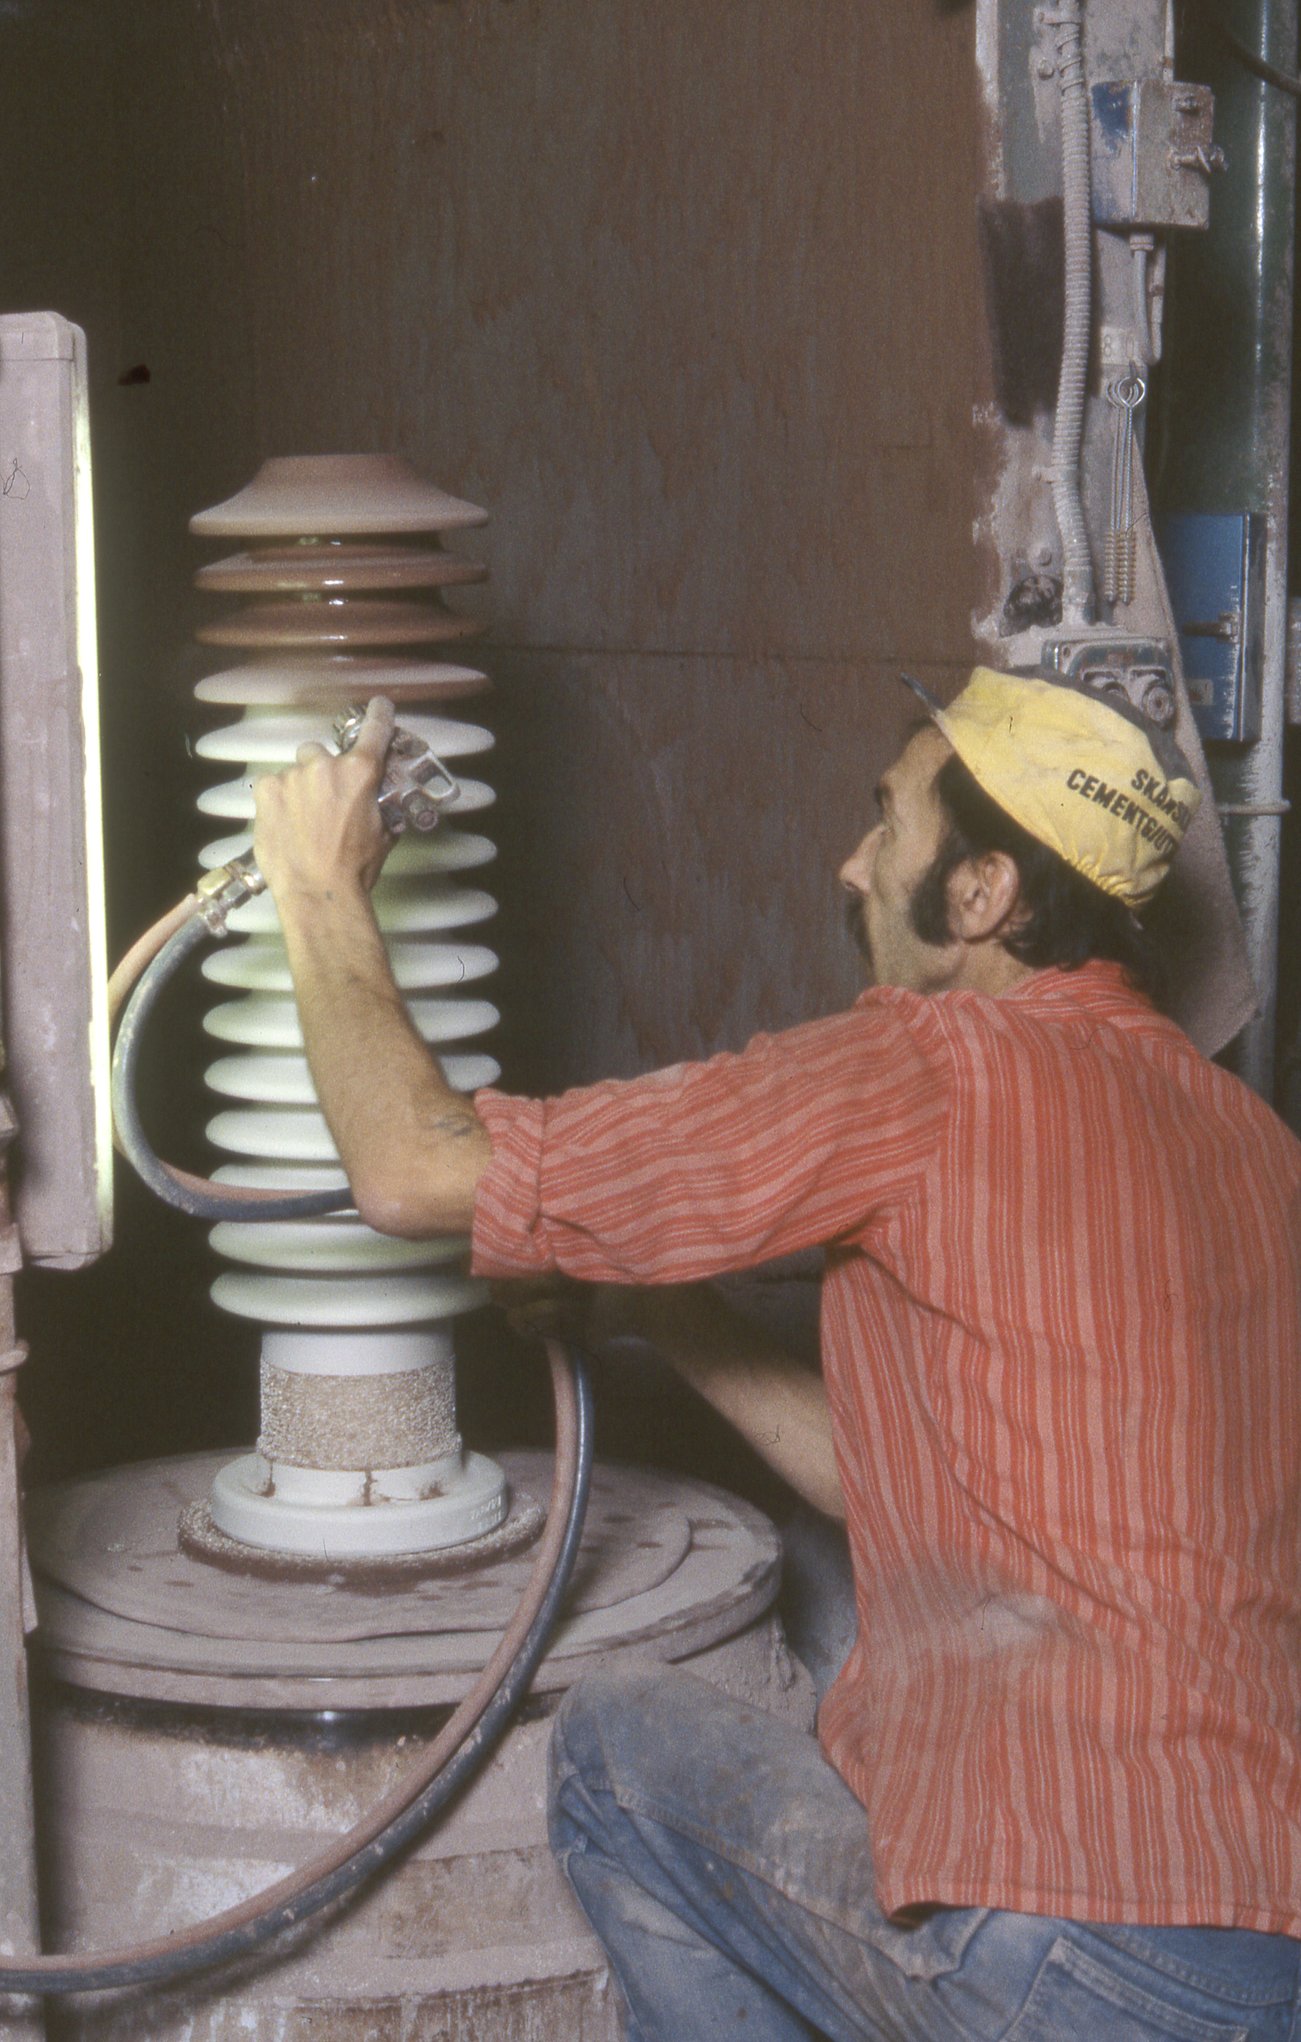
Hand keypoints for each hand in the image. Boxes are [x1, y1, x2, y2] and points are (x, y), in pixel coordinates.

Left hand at [253, 696, 395, 900]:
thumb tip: (380, 802)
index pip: (374, 731)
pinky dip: (276, 800)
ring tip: (301, 821)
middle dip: (322, 771)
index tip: (379, 705)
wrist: (318, 892)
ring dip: (298, 789)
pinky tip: (283, 822)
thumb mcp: (383, 834)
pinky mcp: (266, 792)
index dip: (378, 715)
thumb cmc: (354, 869)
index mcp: (360, 773)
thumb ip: (379, 806)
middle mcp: (325, 767)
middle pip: (320, 753)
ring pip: (294, 772)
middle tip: (324, 801)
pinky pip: (271, 786)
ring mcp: (292, 778)